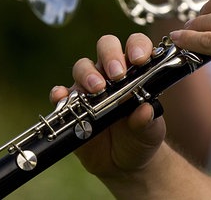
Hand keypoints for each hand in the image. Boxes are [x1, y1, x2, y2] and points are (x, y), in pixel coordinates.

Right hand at [49, 33, 165, 178]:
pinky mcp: (71, 106)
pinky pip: (61, 94)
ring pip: (82, 66)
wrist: (124, 164)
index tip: (140, 59)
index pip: (135, 45)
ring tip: (96, 90)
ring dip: (87, 74)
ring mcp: (89, 88)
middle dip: (110, 55)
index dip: (137, 46)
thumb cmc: (141, 139)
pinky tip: (62, 98)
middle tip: (117, 74)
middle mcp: (110, 74)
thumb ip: (148, 121)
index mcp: (135, 72)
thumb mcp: (150, 132)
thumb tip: (145, 110)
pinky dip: (59, 93)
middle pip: (106, 47)